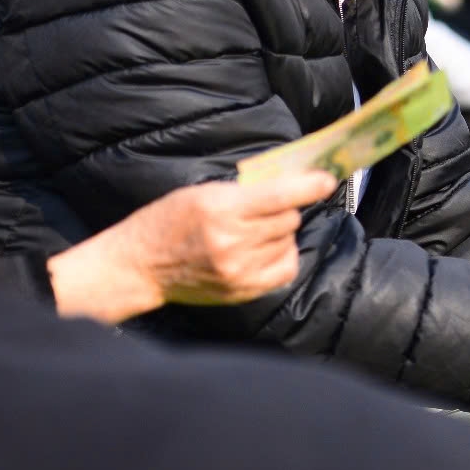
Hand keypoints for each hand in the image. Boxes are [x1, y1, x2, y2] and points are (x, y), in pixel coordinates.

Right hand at [47, 171, 336, 324]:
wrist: (142, 266)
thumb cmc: (169, 221)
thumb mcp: (202, 193)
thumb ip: (244, 191)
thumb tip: (290, 182)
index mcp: (221, 209)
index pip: (280, 195)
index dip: (309, 186)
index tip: (327, 180)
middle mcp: (233, 240)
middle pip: (289, 218)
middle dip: (282, 210)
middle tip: (260, 210)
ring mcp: (239, 269)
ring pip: (288, 241)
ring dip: (279, 234)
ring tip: (252, 233)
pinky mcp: (242, 290)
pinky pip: (285, 269)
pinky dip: (282, 256)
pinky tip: (265, 250)